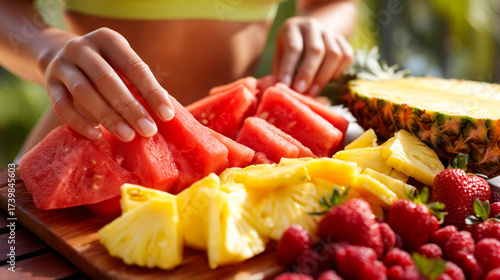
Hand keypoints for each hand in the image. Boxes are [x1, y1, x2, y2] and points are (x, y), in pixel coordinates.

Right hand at [44, 27, 173, 141]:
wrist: (62, 57)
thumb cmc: (106, 67)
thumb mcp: (121, 66)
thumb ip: (138, 85)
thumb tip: (166, 114)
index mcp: (108, 39)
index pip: (134, 66)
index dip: (151, 91)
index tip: (166, 115)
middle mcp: (82, 47)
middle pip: (107, 80)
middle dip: (130, 107)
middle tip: (148, 130)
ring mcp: (62, 65)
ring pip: (84, 93)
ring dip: (108, 117)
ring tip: (128, 136)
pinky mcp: (49, 84)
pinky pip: (62, 106)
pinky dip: (80, 122)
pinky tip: (97, 136)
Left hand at [273, 17, 353, 95]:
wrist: (308, 35)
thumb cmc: (289, 52)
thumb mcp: (280, 57)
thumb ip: (281, 72)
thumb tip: (284, 93)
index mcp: (292, 28)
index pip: (293, 47)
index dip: (289, 68)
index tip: (285, 85)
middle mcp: (312, 26)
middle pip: (316, 50)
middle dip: (308, 73)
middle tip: (302, 91)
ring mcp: (330, 32)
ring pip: (334, 54)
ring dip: (324, 77)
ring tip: (313, 91)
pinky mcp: (343, 41)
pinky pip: (347, 57)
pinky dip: (338, 72)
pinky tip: (328, 81)